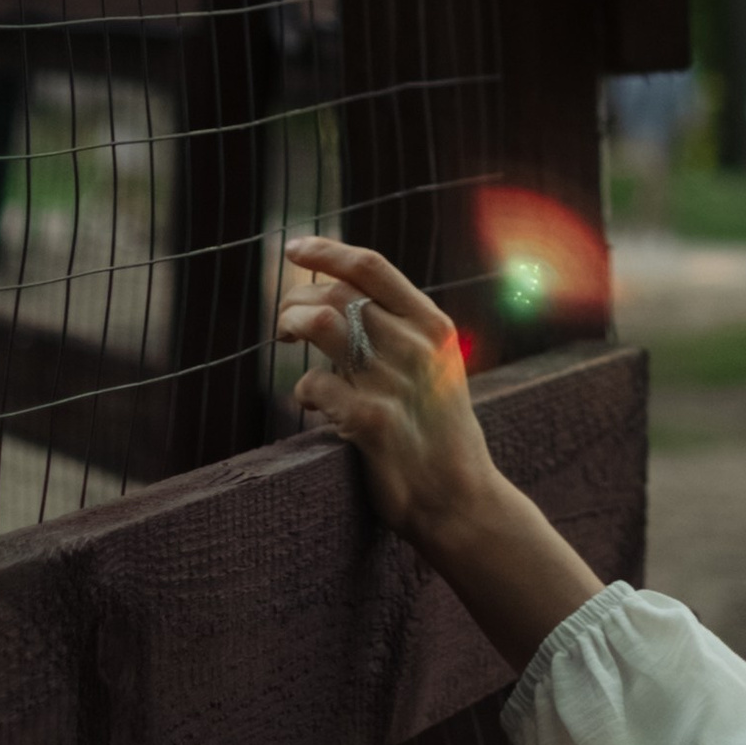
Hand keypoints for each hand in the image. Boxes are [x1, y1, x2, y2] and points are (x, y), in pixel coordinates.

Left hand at [277, 237, 499, 548]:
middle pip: (337, 293)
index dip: (326, 251)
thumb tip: (340, 296)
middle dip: (297, 299)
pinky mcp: (372, 422)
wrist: (460, 497)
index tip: (293, 247)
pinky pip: (314, 385)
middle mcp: (416, 346)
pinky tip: (311, 403)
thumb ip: (401, 331)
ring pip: (321, 324)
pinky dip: (303, 391)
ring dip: (292, 326)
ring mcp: (395, 383)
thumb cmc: (438, 429)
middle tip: (286, 322)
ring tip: (287, 341)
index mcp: (433, 325)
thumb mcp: (436, 367)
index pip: (371, 267)